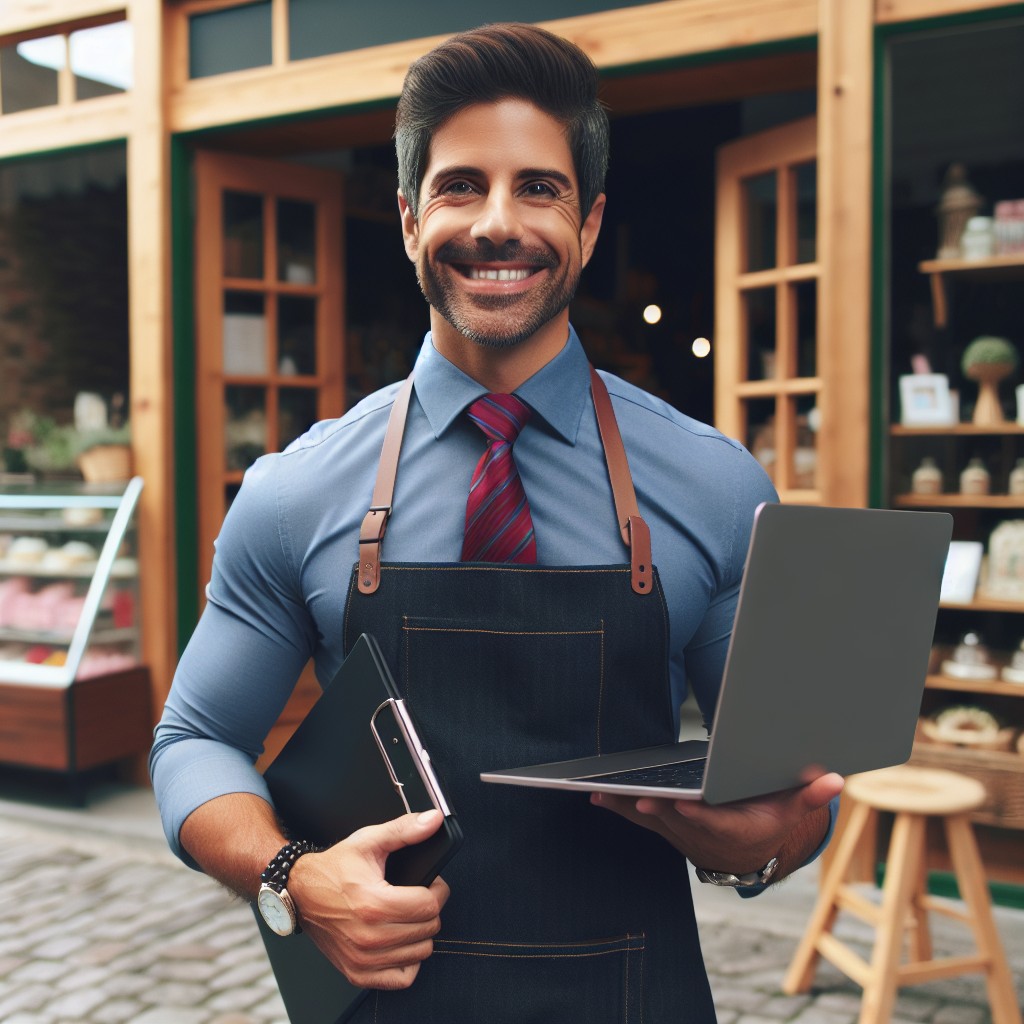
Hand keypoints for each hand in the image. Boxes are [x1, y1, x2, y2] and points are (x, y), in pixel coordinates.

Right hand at [288, 809, 449, 988]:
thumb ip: (405, 829)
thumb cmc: (334, 868)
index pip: (429, 906)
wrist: (300, 892)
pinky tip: (398, 940)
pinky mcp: (357, 973)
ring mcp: (362, 959)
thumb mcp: (369, 841)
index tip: (431, 884)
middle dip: (429, 909)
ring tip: (406, 915)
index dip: (437, 890)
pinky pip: (402, 978)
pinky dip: (407, 960)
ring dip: (419, 933)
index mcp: (373, 904)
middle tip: (416, 896)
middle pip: (428, 929)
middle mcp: (368, 937)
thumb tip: (434, 819)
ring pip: (420, 953)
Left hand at [590, 772, 843, 878]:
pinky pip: (635, 815)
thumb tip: (835, 779)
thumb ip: (809, 794)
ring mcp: (677, 831)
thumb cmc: (766, 821)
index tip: (687, 805)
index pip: (716, 822)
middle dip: (658, 807)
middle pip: (677, 819)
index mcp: (732, 827)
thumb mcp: (790, 810)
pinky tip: (592, 793)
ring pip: (651, 818)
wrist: (742, 853)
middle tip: (639, 795)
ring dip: (627, 805)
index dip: (701, 815)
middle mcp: (701, 833)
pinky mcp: (662, 825)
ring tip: (602, 789)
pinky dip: (615, 805)